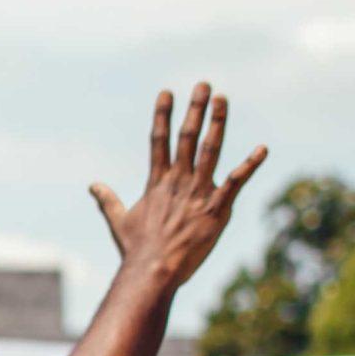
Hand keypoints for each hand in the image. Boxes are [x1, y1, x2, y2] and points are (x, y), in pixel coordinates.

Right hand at [90, 84, 265, 293]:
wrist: (154, 270)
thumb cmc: (136, 249)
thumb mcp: (118, 221)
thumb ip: (107, 200)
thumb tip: (92, 185)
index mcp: (157, 182)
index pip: (159, 140)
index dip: (163, 115)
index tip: (167, 92)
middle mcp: (178, 181)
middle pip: (187, 137)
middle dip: (195, 109)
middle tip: (204, 85)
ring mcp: (199, 193)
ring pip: (210, 150)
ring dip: (217, 123)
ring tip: (223, 100)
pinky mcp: (217, 209)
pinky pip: (236, 182)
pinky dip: (250, 165)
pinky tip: (262, 149)